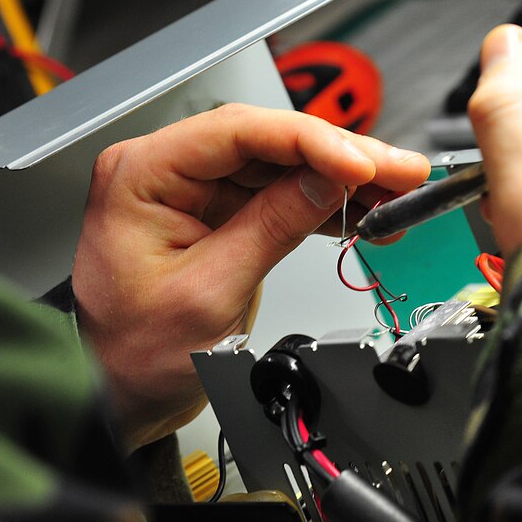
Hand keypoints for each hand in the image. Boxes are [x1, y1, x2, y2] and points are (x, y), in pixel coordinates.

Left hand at [71, 104, 429, 450]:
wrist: (120, 391)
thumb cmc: (132, 352)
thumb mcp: (208, 293)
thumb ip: (270, 228)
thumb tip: (327, 182)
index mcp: (142, 173)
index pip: (238, 131)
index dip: (311, 142)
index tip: (362, 164)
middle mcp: (168, 168)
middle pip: (270, 141)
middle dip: (342, 156)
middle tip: (401, 172)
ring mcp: (197, 188)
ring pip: (286, 164)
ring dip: (345, 179)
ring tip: (397, 193)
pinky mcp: (221, 210)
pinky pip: (282, 193)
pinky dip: (327, 203)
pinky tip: (365, 211)